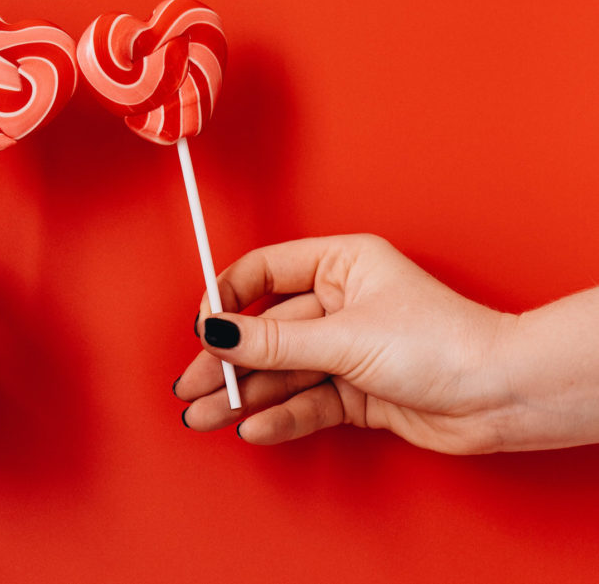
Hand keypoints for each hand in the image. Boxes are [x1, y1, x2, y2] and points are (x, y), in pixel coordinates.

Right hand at [175, 234, 525, 453]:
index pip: (263, 272)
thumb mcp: (344, 337)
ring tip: (207, 416)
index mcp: (340, 265)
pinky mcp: (357, 390)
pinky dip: (281, 415)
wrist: (501, 397)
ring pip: (282, 371)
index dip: (226, 298)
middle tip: (191, 386)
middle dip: (227, 361)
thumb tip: (216, 332)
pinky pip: (307, 401)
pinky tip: (254, 427)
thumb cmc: (443, 343)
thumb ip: (273, 340)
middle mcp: (340, 303)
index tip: (201, 328)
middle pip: (266, 330)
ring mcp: (347, 349)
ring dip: (245, 395)